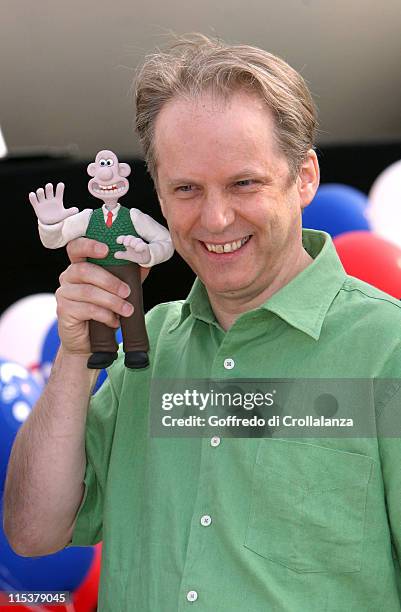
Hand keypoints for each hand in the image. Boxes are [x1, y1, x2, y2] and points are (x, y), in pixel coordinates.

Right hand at [28, 182, 78, 224]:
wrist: (50, 223)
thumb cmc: (58, 217)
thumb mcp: (65, 215)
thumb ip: (70, 212)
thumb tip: (77, 210)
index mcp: (57, 200)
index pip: (59, 191)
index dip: (60, 188)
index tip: (61, 185)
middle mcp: (50, 199)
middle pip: (48, 189)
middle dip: (48, 187)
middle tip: (49, 187)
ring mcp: (43, 202)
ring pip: (40, 192)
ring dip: (40, 191)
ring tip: (41, 193)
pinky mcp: (37, 206)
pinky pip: (33, 199)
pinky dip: (32, 196)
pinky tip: (33, 195)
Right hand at [55, 238, 149, 354]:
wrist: (87, 342)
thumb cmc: (103, 311)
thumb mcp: (117, 291)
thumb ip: (129, 275)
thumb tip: (145, 262)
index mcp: (80, 265)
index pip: (77, 247)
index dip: (89, 245)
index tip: (106, 249)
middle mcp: (68, 276)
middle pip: (85, 270)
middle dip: (110, 281)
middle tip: (127, 292)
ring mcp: (64, 293)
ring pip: (88, 292)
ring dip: (112, 301)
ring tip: (127, 310)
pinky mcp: (64, 310)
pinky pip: (87, 309)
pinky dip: (105, 315)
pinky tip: (114, 322)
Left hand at [115, 235, 150, 264]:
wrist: (146, 257)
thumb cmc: (136, 255)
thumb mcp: (128, 255)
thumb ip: (122, 255)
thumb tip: (115, 255)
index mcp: (129, 242)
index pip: (123, 238)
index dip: (121, 239)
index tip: (118, 242)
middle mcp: (134, 242)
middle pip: (130, 238)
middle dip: (128, 240)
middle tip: (126, 244)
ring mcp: (140, 244)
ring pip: (137, 241)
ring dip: (134, 242)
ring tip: (132, 246)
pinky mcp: (146, 248)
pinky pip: (143, 246)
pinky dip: (140, 247)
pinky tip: (137, 249)